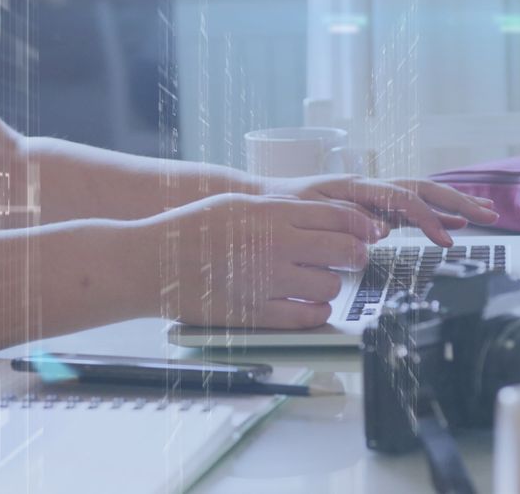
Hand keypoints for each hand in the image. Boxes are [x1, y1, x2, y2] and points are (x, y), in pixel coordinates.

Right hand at [144, 193, 384, 328]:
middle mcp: (275, 246)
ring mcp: (267, 281)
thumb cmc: (192, 229)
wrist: (151, 262)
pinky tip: (308, 303)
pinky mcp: (257, 313)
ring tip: (317, 280)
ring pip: (331, 287)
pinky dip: (316, 311)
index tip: (368, 234)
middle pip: (346, 252)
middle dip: (355, 256)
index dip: (362, 228)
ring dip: (331, 284)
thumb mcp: (240, 204)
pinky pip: (308, 316)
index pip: (340, 218)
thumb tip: (328, 219)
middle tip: (351, 259)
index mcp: (272, 213)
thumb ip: (284, 210)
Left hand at [262, 175, 498, 246]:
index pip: (406, 201)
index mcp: (360, 187)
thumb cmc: (285, 207)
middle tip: (490, 216)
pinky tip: (454, 224)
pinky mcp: (375, 207)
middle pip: (425, 190)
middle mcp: (372, 187)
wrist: (268, 201)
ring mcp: (376, 196)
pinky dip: (437, 214)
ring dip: (455, 205)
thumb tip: (380, 231)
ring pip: (424, 196)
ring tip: (486, 214)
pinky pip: (413, 208)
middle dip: (460, 203)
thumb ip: (345, 220)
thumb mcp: (310, 214)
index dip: (429, 220)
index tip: (446, 241)